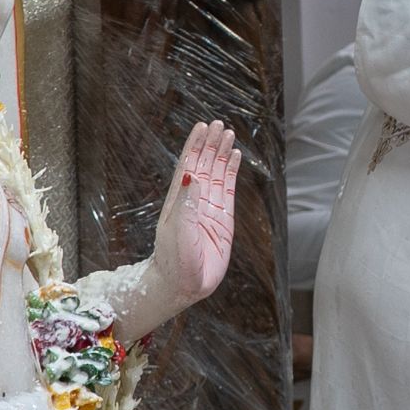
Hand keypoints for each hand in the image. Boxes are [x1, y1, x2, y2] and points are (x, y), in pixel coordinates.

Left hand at [151, 120, 240, 308]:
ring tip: (228, 134)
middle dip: (210, 144)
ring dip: (221, 154)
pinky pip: (227, 190)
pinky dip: (230, 172)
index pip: (188, 165)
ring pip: (216, 174)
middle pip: (203, 164)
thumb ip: (186, 204)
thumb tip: (191, 175)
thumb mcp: (178, 232)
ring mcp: (208, 209)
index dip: (195, 145)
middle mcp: (193, 200)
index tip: (202, 126)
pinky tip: (234, 157)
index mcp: (179, 200)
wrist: (182, 286)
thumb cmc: (175, 262)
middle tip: (218, 124)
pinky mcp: (222, 219)